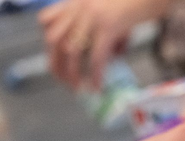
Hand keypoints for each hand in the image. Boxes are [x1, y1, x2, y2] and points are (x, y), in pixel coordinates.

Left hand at [38, 0, 170, 89]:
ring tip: (79, 88)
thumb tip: (114, 55)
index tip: (56, 59)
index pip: (47, 21)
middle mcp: (80, 8)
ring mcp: (92, 17)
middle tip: (64, 82)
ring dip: (73, 73)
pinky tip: (97, 86)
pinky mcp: (108, 27)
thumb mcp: (114, 12)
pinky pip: (97, 56)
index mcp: (77, 2)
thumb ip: (108, 31)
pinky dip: (96, 74)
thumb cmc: (137, 1)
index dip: (48, 43)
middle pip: (55, 39)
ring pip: (72, 51)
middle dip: (56, 64)